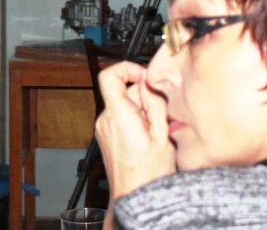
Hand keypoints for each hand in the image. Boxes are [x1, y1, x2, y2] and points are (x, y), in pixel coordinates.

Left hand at [94, 61, 175, 199]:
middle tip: (161, 114)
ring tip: (157, 131)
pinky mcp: (107, 138)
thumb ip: (155, 104)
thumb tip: (149, 82)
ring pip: (124, 106)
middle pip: (123, 91)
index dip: (127, 68)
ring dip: (142, 111)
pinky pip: (121, 119)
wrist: (135, 199)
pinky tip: (150, 138)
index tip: (145, 75)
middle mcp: (106, 120)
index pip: (109, 75)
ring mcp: (104, 130)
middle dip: (144, 97)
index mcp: (118, 115)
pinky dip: (136, 121)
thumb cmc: (149, 175)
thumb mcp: (162, 135)